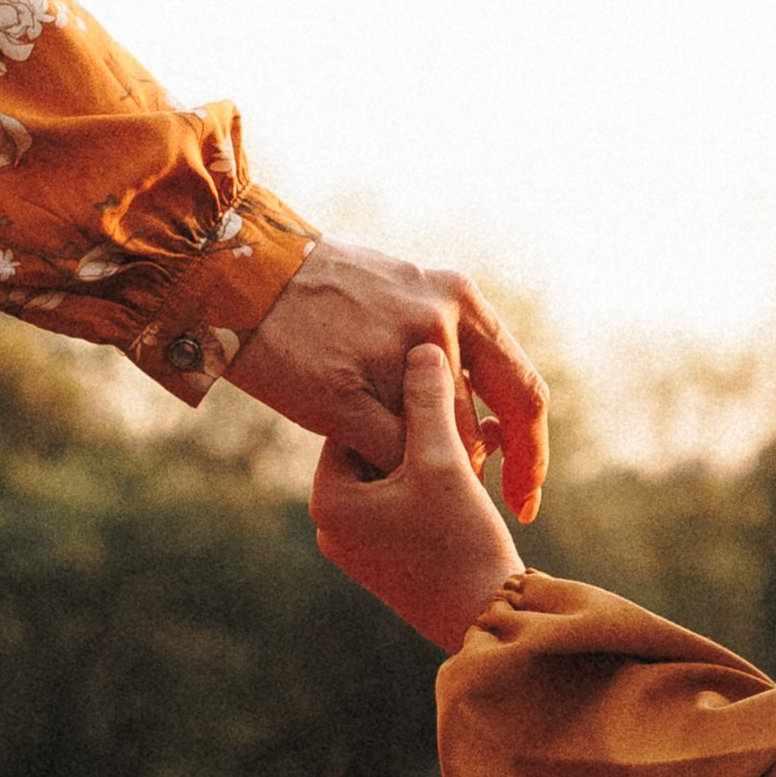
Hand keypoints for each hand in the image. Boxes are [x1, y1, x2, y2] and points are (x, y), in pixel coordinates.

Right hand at [227, 237, 549, 518]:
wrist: (243, 272)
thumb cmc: (319, 289)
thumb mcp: (402, 290)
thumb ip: (444, 336)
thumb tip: (472, 400)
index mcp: (458, 298)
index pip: (524, 391)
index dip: (532, 453)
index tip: (524, 495)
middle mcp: (437, 322)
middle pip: (480, 433)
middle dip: (475, 477)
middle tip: (464, 504)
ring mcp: (391, 357)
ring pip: (433, 449)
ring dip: (412, 467)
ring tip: (376, 450)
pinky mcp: (344, 393)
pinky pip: (386, 455)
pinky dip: (377, 469)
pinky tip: (354, 456)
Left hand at [311, 342, 523, 648]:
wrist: (489, 623)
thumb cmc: (461, 543)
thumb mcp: (442, 460)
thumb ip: (428, 399)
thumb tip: (421, 347)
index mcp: (328, 498)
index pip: (358, 419)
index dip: (401, 396)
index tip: (435, 376)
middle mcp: (332, 523)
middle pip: (376, 445)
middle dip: (423, 425)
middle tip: (464, 399)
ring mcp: (358, 544)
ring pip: (397, 472)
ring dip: (439, 451)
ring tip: (487, 432)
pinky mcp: (387, 558)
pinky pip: (407, 501)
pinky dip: (439, 482)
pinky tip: (485, 460)